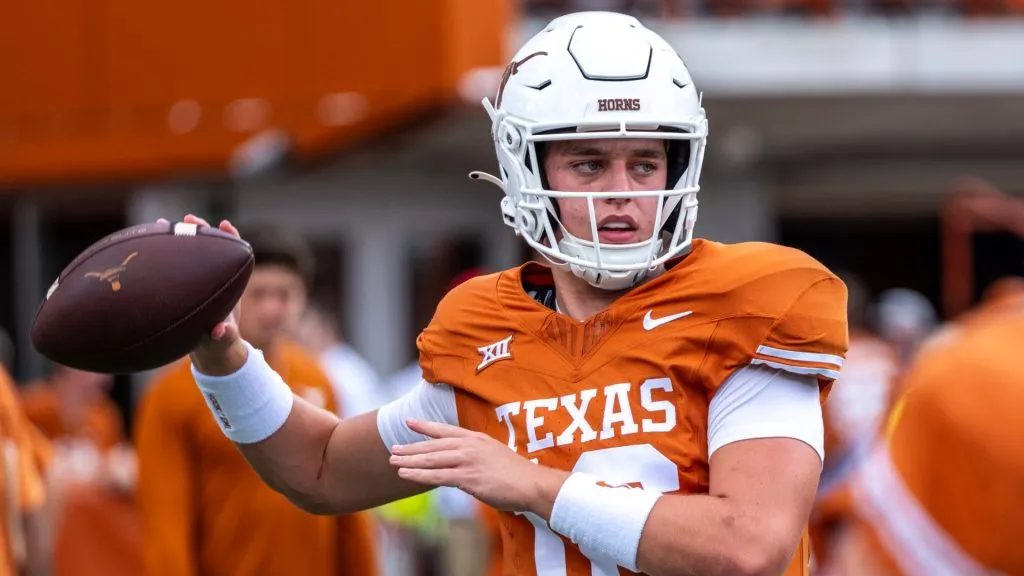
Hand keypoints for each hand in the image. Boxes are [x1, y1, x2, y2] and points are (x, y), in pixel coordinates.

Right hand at [157, 215, 247, 374]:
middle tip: (189, 218)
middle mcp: (215, 279)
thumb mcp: (222, 340)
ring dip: (179, 238)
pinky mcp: (183, 288)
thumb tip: (219, 331)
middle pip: (211, 248)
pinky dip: (162, 256)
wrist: (211, 350)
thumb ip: (223, 336)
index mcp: (229, 287)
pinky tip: (145, 245)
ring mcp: (198, 282)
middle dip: (201, 230)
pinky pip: (173, 268)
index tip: (224, 224)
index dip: (231, 238)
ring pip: (190, 254)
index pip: (234, 256)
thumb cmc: (219, 342)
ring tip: (163, 223)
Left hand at [389, 419, 568, 517]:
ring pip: (431, 459)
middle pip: (433, 445)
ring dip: (410, 460)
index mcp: (476, 438)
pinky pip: (436, 476)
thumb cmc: (517, 474)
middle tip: (394, 448)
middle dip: (411, 446)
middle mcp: (469, 446)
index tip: (409, 422)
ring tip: (393, 460)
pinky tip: (405, 474)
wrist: (532, 484)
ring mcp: (467, 460)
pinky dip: (418, 474)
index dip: (425, 426)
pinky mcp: (467, 477)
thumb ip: (477, 455)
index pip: (445, 430)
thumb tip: (463, 463)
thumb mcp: (495, 455)